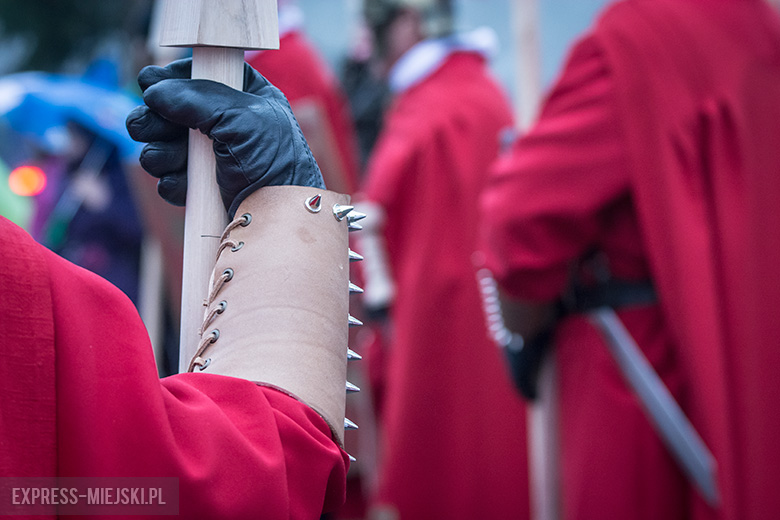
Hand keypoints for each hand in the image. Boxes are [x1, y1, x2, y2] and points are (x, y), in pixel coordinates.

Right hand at [126, 58, 323, 216]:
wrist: (280, 220)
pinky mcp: (202, 187)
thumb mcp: (244, 121)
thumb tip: (154, 91)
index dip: (172, 78)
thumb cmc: (276, 166)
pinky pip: (169, 178)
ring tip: (173, 161)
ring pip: (162, 144)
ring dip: (159, 153)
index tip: (150, 83)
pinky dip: (171, 182)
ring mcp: (212, 156)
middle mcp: (227, 123)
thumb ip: (199, 99)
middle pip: (170, 109)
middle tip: (148, 128)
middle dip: (154, 119)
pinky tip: (185, 187)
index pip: (200, 73)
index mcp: (246, 97)